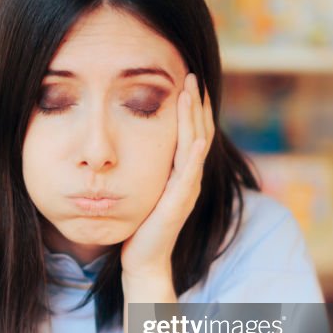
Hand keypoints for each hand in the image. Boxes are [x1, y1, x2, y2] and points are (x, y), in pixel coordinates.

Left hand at [120, 73, 213, 280]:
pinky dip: (194, 154)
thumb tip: (133, 140)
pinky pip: (189, 174)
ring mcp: (187, 189)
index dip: (190, 105)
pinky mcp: (179, 203)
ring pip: (196, 146)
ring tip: (190, 92)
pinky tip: (196, 138)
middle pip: (198, 131)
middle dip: (195, 102)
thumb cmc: (140, 224)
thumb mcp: (143, 185)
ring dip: (195, 118)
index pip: (190, 130)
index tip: (185, 78)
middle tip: (191, 74)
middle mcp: (189, 177)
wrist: (142, 258)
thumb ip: (147, 165)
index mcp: (181, 171)